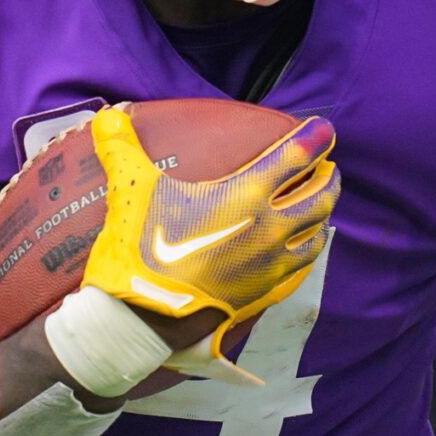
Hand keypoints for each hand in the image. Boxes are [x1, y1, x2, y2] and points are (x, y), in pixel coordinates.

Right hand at [83, 105, 338, 383]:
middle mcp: (269, 229)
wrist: (144, 319)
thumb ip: (121, 147)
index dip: (315, 138)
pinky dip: (305, 253)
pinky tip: (298, 252)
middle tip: (328, 168)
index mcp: (246, 196)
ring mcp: (271, 265)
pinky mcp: (264, 294)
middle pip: (319, 197)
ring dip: (322, 217)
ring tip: (318, 207)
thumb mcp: (129, 191)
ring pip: (316, 235)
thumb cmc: (141, 249)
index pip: (295, 157)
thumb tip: (107, 115)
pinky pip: (299, 269)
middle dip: (328, 179)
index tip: (324, 129)